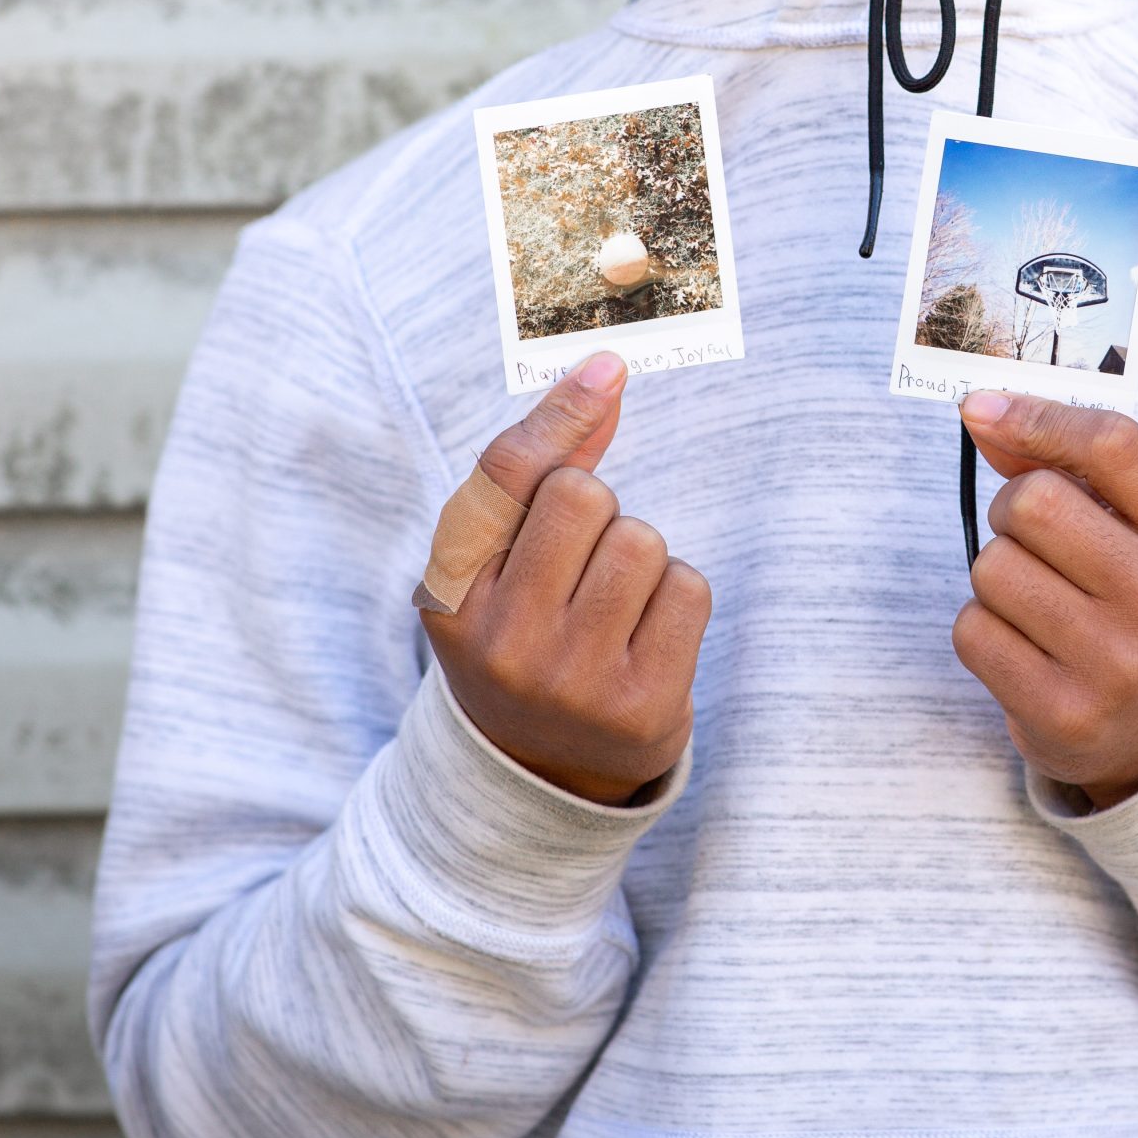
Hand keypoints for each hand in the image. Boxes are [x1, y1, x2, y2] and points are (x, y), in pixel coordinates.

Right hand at [420, 353, 711, 804]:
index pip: (506, 476)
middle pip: (582, 495)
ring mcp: (571, 681)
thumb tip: (605, 375)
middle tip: (581, 568)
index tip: (609, 366)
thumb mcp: (502, 563)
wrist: (542, 772)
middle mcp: (501, 641)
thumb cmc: (523, 632)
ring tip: (612, 609)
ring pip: (642, 541)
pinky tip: (645, 639)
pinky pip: (688, 589)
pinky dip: (677, 599)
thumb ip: (545, 470)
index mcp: (449, 595)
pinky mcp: (640, 707)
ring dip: (641, 559)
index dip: (560, 414)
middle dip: (598, 512)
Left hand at [953, 391, 1137, 809]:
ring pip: (992, 568)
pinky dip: (983, 629)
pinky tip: (1027, 646)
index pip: (1116, 445)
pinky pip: (973, 632)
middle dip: (1013, 508)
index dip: (1038, 417)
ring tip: (1040, 600)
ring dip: (998, 575)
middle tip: (1034, 536)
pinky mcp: (1065, 717)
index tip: (984, 409)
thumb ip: (1072, 464)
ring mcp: (1119, 668)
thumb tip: (982, 413)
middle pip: (1035, 502)